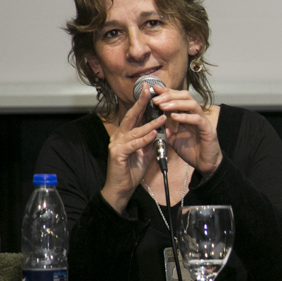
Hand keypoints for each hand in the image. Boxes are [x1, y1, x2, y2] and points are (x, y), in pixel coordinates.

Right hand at [100, 86, 164, 213]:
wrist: (121, 190)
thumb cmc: (132, 171)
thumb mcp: (146, 153)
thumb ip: (152, 141)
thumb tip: (165, 130)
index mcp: (124, 135)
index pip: (134, 116)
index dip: (141, 103)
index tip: (149, 90)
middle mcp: (118, 137)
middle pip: (130, 117)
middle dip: (140, 103)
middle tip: (149, 91)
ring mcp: (116, 145)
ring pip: (135, 131)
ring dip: (150, 124)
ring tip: (163, 117)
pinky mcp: (117, 155)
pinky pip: (133, 145)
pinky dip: (144, 139)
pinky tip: (154, 133)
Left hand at [152, 88, 222, 176]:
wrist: (205, 164)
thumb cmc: (191, 151)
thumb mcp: (174, 140)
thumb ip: (166, 131)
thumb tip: (157, 124)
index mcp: (187, 115)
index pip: (178, 98)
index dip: (166, 92)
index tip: (154, 89)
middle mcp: (195, 114)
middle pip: (185, 96)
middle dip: (169, 95)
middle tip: (156, 99)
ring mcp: (203, 121)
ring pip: (192, 104)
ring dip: (176, 103)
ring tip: (163, 106)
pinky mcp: (207, 130)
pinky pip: (197, 119)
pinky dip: (185, 117)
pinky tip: (174, 117)